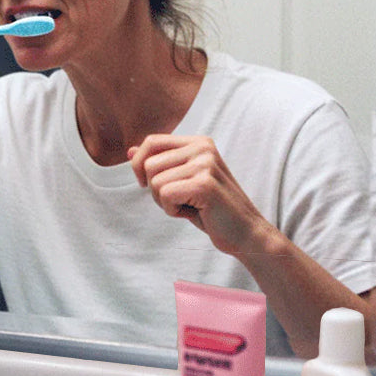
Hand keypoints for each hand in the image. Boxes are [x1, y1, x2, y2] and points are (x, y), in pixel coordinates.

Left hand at [127, 135, 270, 256]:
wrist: (246, 233)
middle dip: (155, 190)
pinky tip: (195, 213)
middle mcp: (202, 148)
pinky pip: (165, 195)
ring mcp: (205, 164)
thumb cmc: (211, 209)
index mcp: (198, 142)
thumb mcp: (182, 181)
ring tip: (190, 206)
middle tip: (181, 201)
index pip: (151, 142)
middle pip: (148, 165)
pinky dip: (173, 210)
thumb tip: (129, 150)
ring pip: (155, 182)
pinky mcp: (204, 184)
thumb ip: (159, 163)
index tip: (146, 184)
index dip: (139, 165)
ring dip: (165, 202)